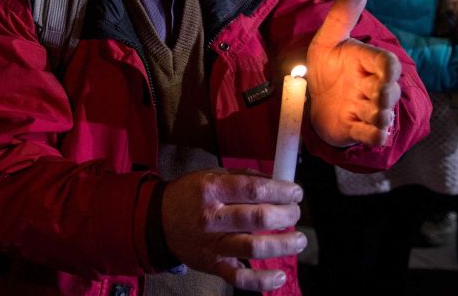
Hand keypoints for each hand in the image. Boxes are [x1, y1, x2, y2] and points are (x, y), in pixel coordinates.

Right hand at [160, 169, 304, 291]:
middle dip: (286, 215)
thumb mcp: (211, 176)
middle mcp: (212, 217)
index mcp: (212, 189)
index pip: (253, 189)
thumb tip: (276, 182)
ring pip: (254, 248)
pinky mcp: (213, 265)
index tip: (296, 192)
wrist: (158, 222)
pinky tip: (280, 275)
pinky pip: (240, 278)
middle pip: (259, 218)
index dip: (280, 191)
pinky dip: (263, 280)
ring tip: (299, 240)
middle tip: (295, 213)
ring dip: (284, 245)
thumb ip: (243, 178)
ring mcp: (212, 244)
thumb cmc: (190, 195)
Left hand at [306, 0, 401, 146]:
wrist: (317, 97)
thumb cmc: (329, 66)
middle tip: (379, 96)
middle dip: (384, 94)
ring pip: (380, 114)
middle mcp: (372, 86)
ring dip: (379, 115)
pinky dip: (373, 136)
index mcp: (368, 62)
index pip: (386, 62)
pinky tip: (375, 136)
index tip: (389, 70)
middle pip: (387, 90)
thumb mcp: (328, 40)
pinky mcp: (357, 128)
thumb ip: (342, 16)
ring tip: (376, 115)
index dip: (388, 67)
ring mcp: (366, 109)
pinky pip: (371, 135)